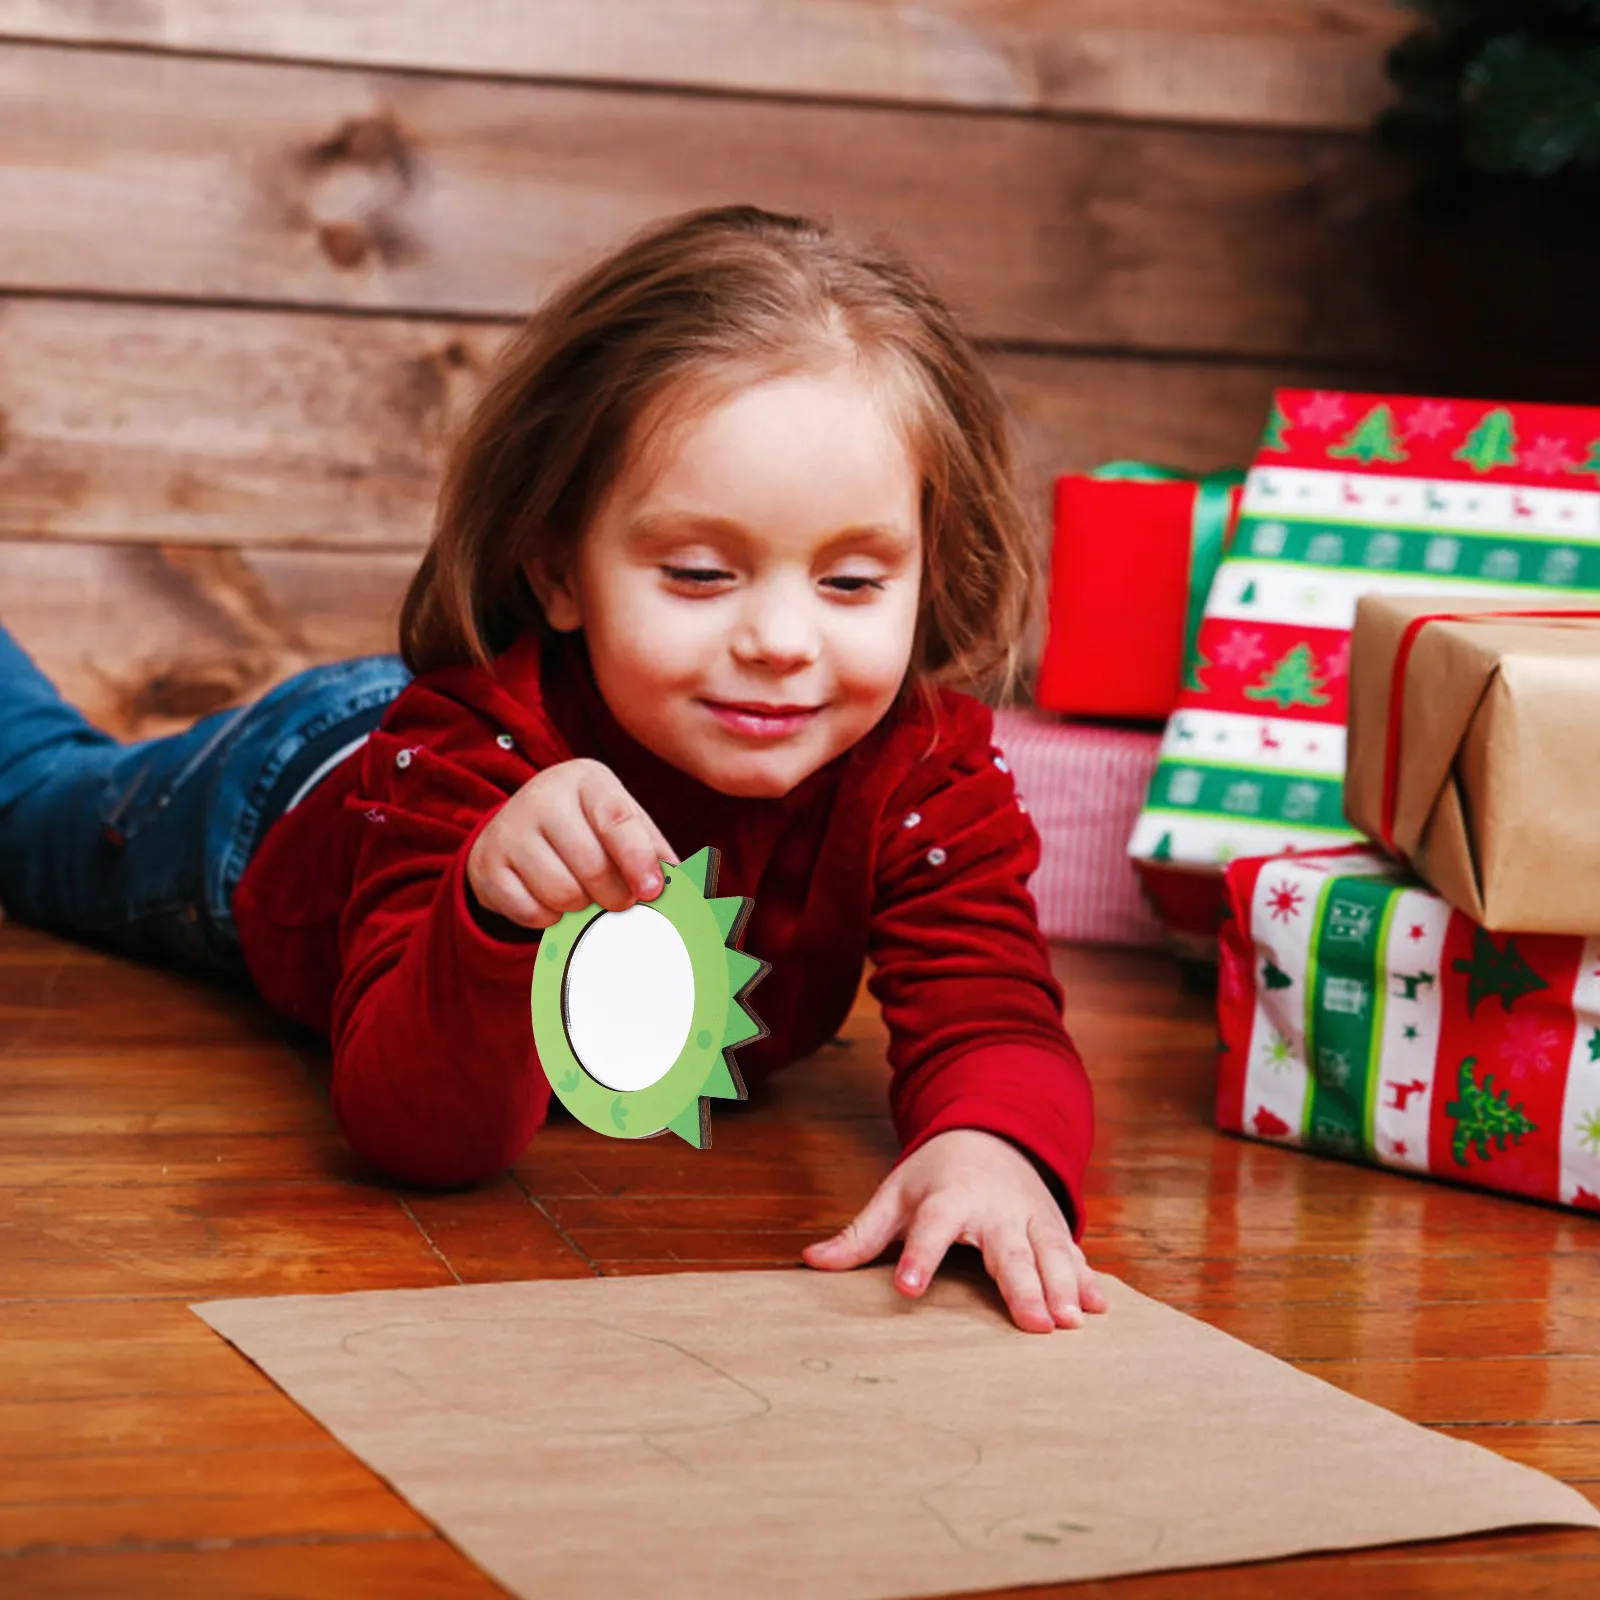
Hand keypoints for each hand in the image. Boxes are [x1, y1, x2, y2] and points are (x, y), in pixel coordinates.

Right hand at [467, 758, 676, 929]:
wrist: (512, 828)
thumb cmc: (584, 827)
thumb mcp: (620, 822)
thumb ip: (652, 850)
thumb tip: (686, 887)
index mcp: (586, 779)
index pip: (617, 819)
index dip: (638, 860)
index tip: (652, 892)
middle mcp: (543, 796)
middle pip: (591, 866)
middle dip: (614, 896)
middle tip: (620, 901)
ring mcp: (509, 829)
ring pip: (561, 893)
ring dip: (581, 908)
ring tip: (583, 895)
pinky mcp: (486, 864)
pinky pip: (530, 911)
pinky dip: (549, 918)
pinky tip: (551, 901)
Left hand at [803, 1128, 1106, 1333]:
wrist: (990, 1135)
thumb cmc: (935, 1176)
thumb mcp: (895, 1195)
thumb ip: (860, 1233)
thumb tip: (809, 1260)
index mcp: (947, 1199)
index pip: (931, 1228)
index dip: (919, 1257)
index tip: (907, 1288)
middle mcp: (993, 1208)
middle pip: (1007, 1249)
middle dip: (1022, 1286)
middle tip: (1035, 1325)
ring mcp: (1029, 1217)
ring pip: (1049, 1253)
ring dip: (1064, 1286)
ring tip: (1072, 1322)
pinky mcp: (1052, 1227)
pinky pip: (1074, 1254)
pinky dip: (1088, 1278)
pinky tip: (1102, 1308)